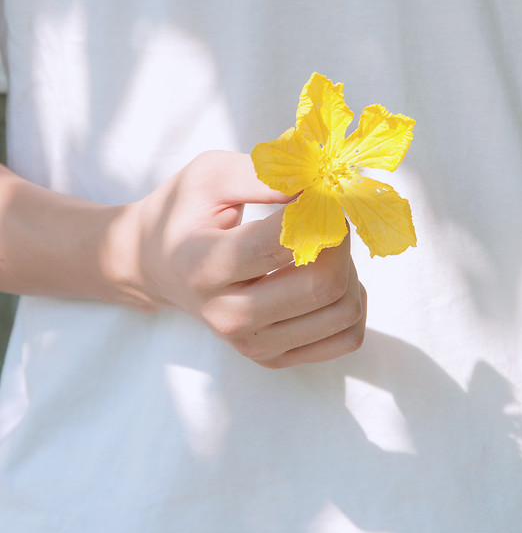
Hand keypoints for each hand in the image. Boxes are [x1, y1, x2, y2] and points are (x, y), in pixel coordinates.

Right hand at [120, 151, 366, 367]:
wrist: (157, 265)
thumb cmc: (186, 212)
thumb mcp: (212, 175)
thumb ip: (266, 175)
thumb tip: (321, 184)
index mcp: (203, 265)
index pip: (281, 244)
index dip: (316, 212)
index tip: (318, 191)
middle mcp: (227, 315)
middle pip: (322, 284)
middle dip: (340, 240)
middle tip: (327, 217)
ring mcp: (252, 345)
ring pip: (342, 312)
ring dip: (349, 270)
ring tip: (324, 248)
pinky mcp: (273, 357)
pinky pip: (346, 335)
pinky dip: (353, 301)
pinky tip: (329, 277)